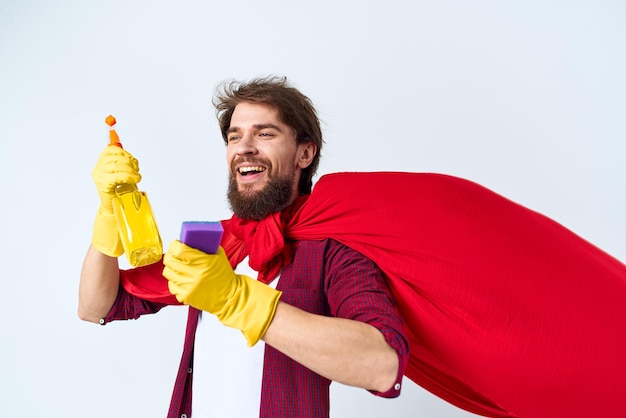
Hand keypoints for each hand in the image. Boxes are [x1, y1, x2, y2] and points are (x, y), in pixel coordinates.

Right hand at [90, 145, 141, 256]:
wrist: (115, 211)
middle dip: (130, 163)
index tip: (133, 162)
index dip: (125, 154)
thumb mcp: (122, 172)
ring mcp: (99, 177)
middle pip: (116, 157)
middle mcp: (98, 168)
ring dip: (131, 170)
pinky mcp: (103, 185)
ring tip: (137, 177)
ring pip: (118, 166)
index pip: (112, 149)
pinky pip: (116, 176)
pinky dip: (127, 176)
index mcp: (101, 163)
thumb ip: (120, 157)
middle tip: (137, 172)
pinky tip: (135, 179)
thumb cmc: (120, 192)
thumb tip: (116, 139)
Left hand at [163, 241, 281, 345]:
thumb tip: (192, 239)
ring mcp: (187, 286)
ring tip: (179, 267)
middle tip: (176, 254)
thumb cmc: (224, 276)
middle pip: (169, 260)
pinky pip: (171, 285)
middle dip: (171, 255)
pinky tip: (182, 279)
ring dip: (172, 268)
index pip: (178, 250)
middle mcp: (192, 274)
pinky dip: (175, 281)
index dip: (174, 245)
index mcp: (201, 261)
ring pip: (168, 272)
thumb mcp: (219, 255)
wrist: (229, 296)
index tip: (176, 244)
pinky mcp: (185, 296)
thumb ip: (206, 246)